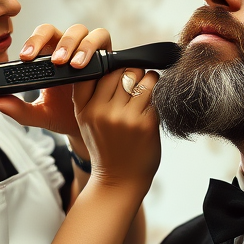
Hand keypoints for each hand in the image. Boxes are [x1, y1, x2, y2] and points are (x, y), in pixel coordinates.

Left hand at [0, 23, 110, 140]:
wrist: (89, 126)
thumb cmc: (64, 115)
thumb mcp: (40, 115)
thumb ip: (18, 110)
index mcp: (48, 57)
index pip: (39, 38)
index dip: (33, 41)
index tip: (26, 57)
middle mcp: (67, 48)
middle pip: (59, 30)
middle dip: (56, 43)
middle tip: (54, 61)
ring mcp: (87, 49)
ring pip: (82, 31)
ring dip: (76, 45)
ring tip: (72, 64)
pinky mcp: (106, 54)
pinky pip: (102, 39)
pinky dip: (95, 48)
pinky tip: (90, 65)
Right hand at [72, 67, 160, 192]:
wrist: (119, 181)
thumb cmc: (106, 148)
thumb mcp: (86, 121)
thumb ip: (90, 95)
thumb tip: (107, 63)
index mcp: (85, 109)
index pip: (97, 71)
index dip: (110, 68)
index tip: (117, 74)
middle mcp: (102, 111)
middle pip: (121, 71)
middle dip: (132, 73)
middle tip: (136, 84)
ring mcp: (124, 117)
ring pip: (142, 77)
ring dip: (148, 80)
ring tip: (147, 90)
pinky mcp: (145, 123)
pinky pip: (155, 94)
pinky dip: (157, 94)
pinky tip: (153, 104)